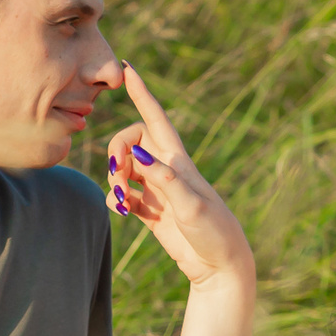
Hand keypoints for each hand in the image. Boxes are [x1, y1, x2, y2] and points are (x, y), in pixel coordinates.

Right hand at [105, 66, 254, 289]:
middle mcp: (168, 170)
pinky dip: (116, 198)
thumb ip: (166, 181)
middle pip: (132, 141)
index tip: (127, 69)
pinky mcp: (152, 211)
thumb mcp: (192, 207)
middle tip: (118, 171)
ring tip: (125, 201)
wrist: (219, 267)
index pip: (156, 118)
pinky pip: (124, 195)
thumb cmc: (214, 233)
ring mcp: (159, 190)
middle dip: (117, 150)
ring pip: (125, 168)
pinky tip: (122, 211)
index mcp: (179, 161)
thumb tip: (139, 156)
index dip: (142, 93)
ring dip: (115, 178)